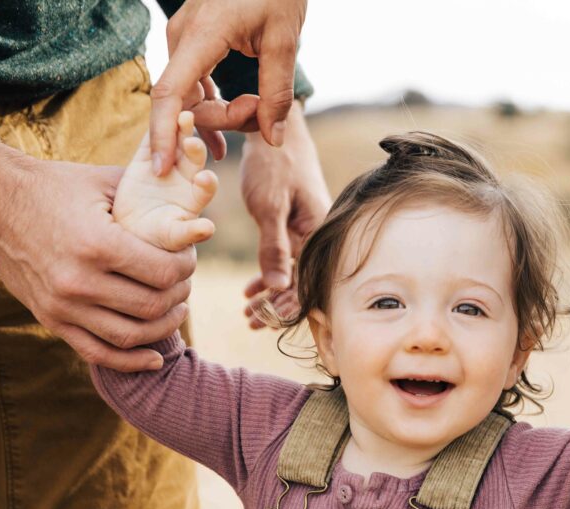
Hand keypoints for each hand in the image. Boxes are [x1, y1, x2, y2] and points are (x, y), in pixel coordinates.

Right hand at [0, 133, 195, 370]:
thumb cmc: (57, 187)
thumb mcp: (106, 183)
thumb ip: (153, 198)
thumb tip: (202, 221)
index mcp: (97, 245)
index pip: (164, 273)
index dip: (186, 269)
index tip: (189, 259)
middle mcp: (78, 281)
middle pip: (152, 307)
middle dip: (179, 295)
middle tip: (183, 282)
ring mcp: (62, 306)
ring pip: (131, 336)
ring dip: (163, 328)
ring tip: (176, 311)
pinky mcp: (51, 320)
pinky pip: (97, 354)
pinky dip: (130, 362)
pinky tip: (155, 359)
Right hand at [114, 111, 218, 250]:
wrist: (131, 228)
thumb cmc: (157, 238)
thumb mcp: (173, 237)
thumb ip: (190, 232)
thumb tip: (208, 228)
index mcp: (196, 197)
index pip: (206, 187)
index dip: (206, 182)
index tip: (204, 178)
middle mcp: (186, 177)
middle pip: (194, 160)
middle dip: (195, 150)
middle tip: (193, 142)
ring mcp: (168, 164)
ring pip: (176, 143)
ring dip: (181, 130)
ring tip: (184, 117)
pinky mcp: (146, 157)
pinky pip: (151, 139)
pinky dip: (155, 127)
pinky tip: (158, 114)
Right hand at [149, 0, 306, 175]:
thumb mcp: (284, 41)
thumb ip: (277, 93)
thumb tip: (272, 138)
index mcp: (200, 35)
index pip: (169, 94)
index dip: (162, 134)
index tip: (160, 167)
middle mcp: (183, 36)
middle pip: (186, 101)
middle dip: (222, 121)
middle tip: (262, 113)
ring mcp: (186, 39)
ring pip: (191, 95)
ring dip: (222, 114)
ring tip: (258, 112)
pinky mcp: (195, 42)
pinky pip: (195, 83)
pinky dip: (214, 104)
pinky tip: (235, 120)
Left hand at [238, 103, 329, 327]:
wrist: (273, 127)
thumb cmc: (274, 162)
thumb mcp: (270, 205)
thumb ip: (274, 247)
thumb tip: (277, 288)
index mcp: (320, 230)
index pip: (307, 278)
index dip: (286, 303)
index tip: (263, 318)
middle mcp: (318, 233)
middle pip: (301, 280)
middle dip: (277, 305)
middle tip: (251, 320)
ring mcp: (306, 229)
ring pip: (291, 272)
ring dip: (271, 294)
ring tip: (249, 313)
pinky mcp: (293, 224)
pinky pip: (285, 257)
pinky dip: (269, 274)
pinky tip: (252, 289)